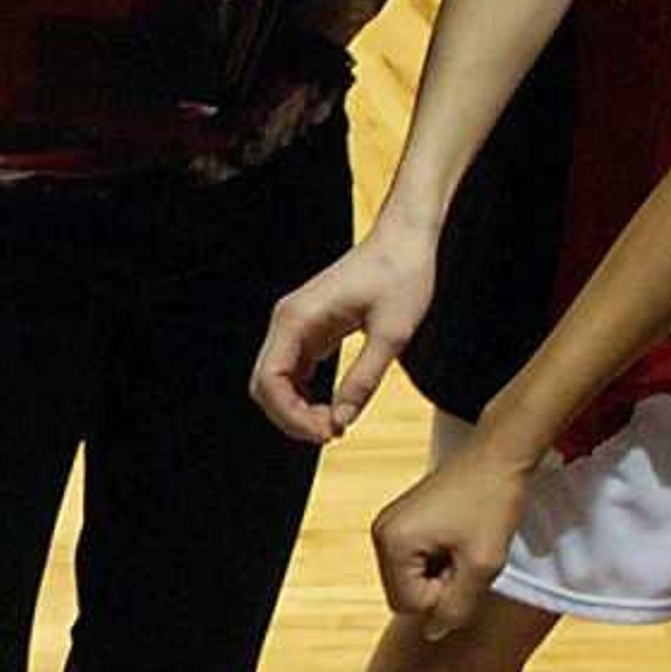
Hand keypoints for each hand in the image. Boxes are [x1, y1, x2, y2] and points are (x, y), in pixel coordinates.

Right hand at [255, 218, 435, 441]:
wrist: (405, 239)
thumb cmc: (401, 275)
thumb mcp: (392, 333)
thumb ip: (364, 380)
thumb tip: (342, 421)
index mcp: (297, 319)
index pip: (270, 381)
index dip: (291, 416)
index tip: (329, 432)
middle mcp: (287, 321)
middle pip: (265, 385)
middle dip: (291, 417)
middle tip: (333, 432)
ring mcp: (295, 325)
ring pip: (275, 381)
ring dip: (296, 409)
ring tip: (334, 423)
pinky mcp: (308, 329)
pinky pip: (292, 372)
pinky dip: (304, 396)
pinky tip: (331, 407)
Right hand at [370, 440, 532, 638]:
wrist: (497, 455)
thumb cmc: (492, 501)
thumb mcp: (483, 563)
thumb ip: (458, 606)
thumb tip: (434, 633)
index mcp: (393, 543)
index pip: (409, 606)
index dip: (445, 598)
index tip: (469, 567)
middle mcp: (381, 534)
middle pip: (404, 595)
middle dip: (439, 587)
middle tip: (469, 559)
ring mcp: (388, 526)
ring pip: (410, 581)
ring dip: (441, 574)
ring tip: (465, 546)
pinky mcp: (401, 522)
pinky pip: (413, 562)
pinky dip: (437, 560)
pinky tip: (458, 539)